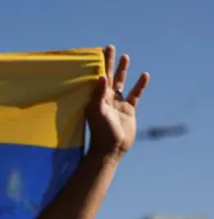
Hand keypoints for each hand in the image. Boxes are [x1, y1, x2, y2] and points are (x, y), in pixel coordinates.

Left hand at [86, 45, 148, 160]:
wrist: (112, 148)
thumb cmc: (101, 132)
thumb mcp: (98, 112)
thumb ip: (99, 95)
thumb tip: (102, 76)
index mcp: (97, 98)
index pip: (99, 76)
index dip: (100, 64)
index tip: (99, 50)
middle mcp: (106, 99)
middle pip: (110, 76)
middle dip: (110, 62)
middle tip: (110, 47)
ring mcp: (118, 104)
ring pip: (122, 83)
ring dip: (124, 70)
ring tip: (126, 56)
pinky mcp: (128, 110)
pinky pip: (135, 94)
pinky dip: (139, 85)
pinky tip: (144, 75)